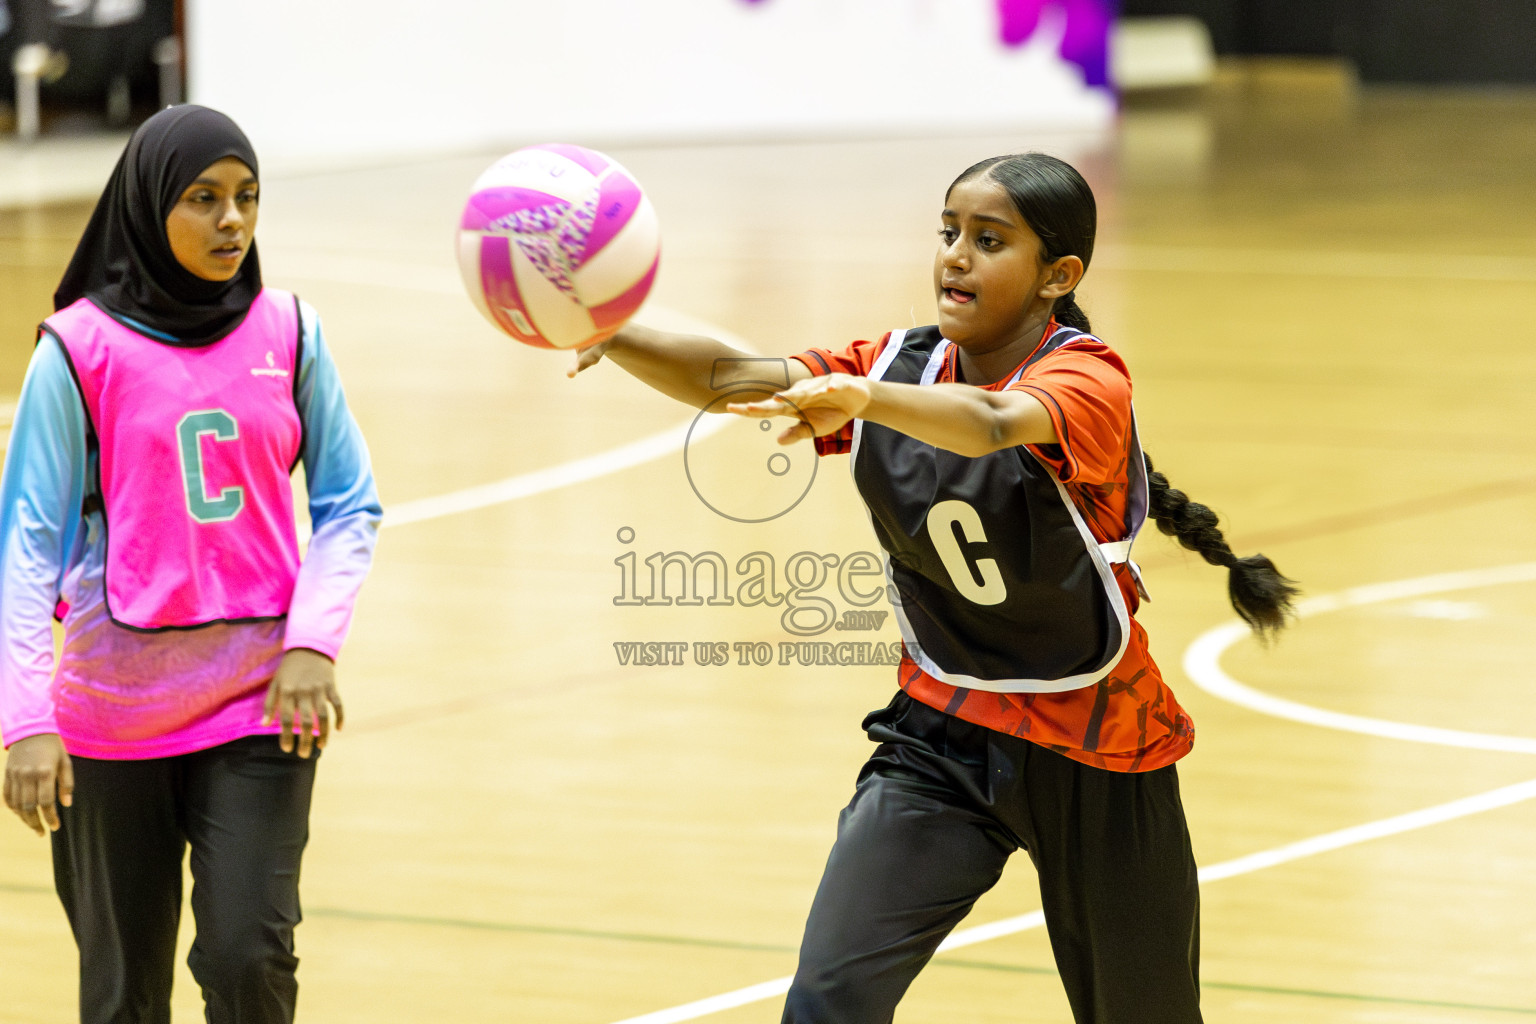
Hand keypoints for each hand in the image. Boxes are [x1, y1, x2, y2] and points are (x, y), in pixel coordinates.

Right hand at [3, 733, 72, 835]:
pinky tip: (21, 814)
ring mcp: (15, 776)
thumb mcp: (66, 762)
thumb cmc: (53, 746)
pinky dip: (13, 808)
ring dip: (24, 819)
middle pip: (29, 807)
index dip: (50, 817)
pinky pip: (7, 797)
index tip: (55, 827)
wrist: (31, 729)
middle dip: (36, 823)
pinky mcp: (7, 775)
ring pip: (17, 805)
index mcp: (45, 772)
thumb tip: (66, 804)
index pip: (46, 802)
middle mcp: (28, 776)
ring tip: (34, 826)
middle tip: (43, 832)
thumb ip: (66, 784)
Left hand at [262, 648, 342, 757]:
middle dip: (305, 741)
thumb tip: (264, 725)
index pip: (287, 719)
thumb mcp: (275, 683)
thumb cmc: (289, 669)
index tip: (287, 749)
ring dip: (324, 733)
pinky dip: (340, 717)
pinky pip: (338, 704)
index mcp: (287, 692)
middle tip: (304, 754)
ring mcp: (319, 689)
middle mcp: (303, 692)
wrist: (309, 647)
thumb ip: (269, 704)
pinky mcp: (331, 686)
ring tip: (321, 746)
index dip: (286, 736)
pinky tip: (339, 729)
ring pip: (323, 716)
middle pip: (306, 722)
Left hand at [726, 373, 871, 442]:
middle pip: (781, 399)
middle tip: (747, 407)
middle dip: (766, 404)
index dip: (750, 409)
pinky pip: (832, 386)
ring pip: (805, 391)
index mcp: (794, 405)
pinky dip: (830, 388)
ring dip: (794, 395)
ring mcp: (818, 387)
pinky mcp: (837, 384)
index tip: (731, 409)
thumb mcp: (814, 428)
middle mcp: (802, 394)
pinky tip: (827, 391)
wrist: (855, 399)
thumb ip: (797, 432)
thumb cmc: (830, 413)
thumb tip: (778, 441)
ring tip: (780, 399)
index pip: (768, 408)